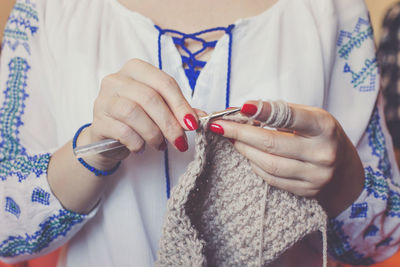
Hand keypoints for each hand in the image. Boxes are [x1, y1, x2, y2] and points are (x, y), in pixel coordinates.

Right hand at [78, 58, 198, 169]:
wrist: (108, 139)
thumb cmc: (138, 120)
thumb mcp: (160, 111)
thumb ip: (180, 111)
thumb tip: (203, 116)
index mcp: (136, 69)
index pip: (163, 82)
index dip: (180, 104)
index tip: (192, 124)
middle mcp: (116, 79)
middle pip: (149, 98)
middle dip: (169, 123)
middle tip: (180, 141)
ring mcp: (103, 99)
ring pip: (134, 112)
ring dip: (153, 133)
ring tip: (159, 144)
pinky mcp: (97, 121)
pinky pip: (123, 131)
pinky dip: (138, 143)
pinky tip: (141, 147)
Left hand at [209, 100, 364, 215]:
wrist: (343, 169)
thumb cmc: (320, 135)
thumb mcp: (309, 116)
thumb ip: (280, 113)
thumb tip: (243, 111)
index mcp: (325, 127)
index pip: (291, 117)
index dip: (264, 111)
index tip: (242, 107)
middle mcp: (323, 153)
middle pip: (271, 144)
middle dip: (240, 133)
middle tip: (221, 126)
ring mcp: (315, 176)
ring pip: (268, 164)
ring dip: (244, 150)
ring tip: (231, 139)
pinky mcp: (306, 192)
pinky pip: (272, 179)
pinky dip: (255, 165)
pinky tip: (248, 154)